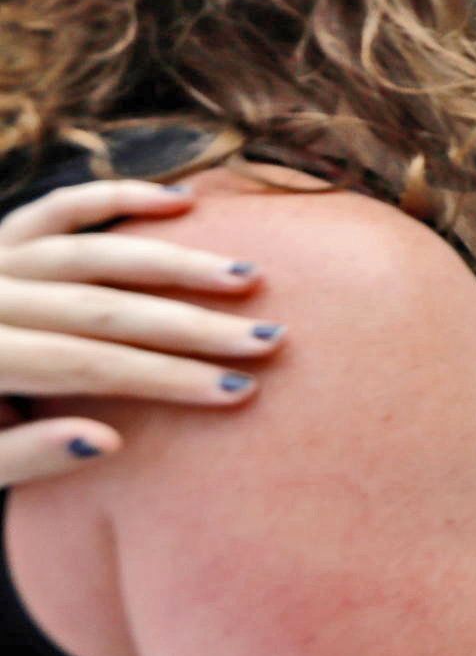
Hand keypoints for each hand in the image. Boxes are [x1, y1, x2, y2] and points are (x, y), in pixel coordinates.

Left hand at [0, 179, 278, 487]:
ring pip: (93, 251)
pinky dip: (117, 199)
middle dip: (193, 326)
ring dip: (176, 262)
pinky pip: (59, 208)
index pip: (88, 365)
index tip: (239, 394)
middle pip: (103, 308)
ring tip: (248, 278)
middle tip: (272, 340)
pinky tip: (181, 202)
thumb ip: (23, 456)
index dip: (168, 380)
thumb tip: (110, 441)